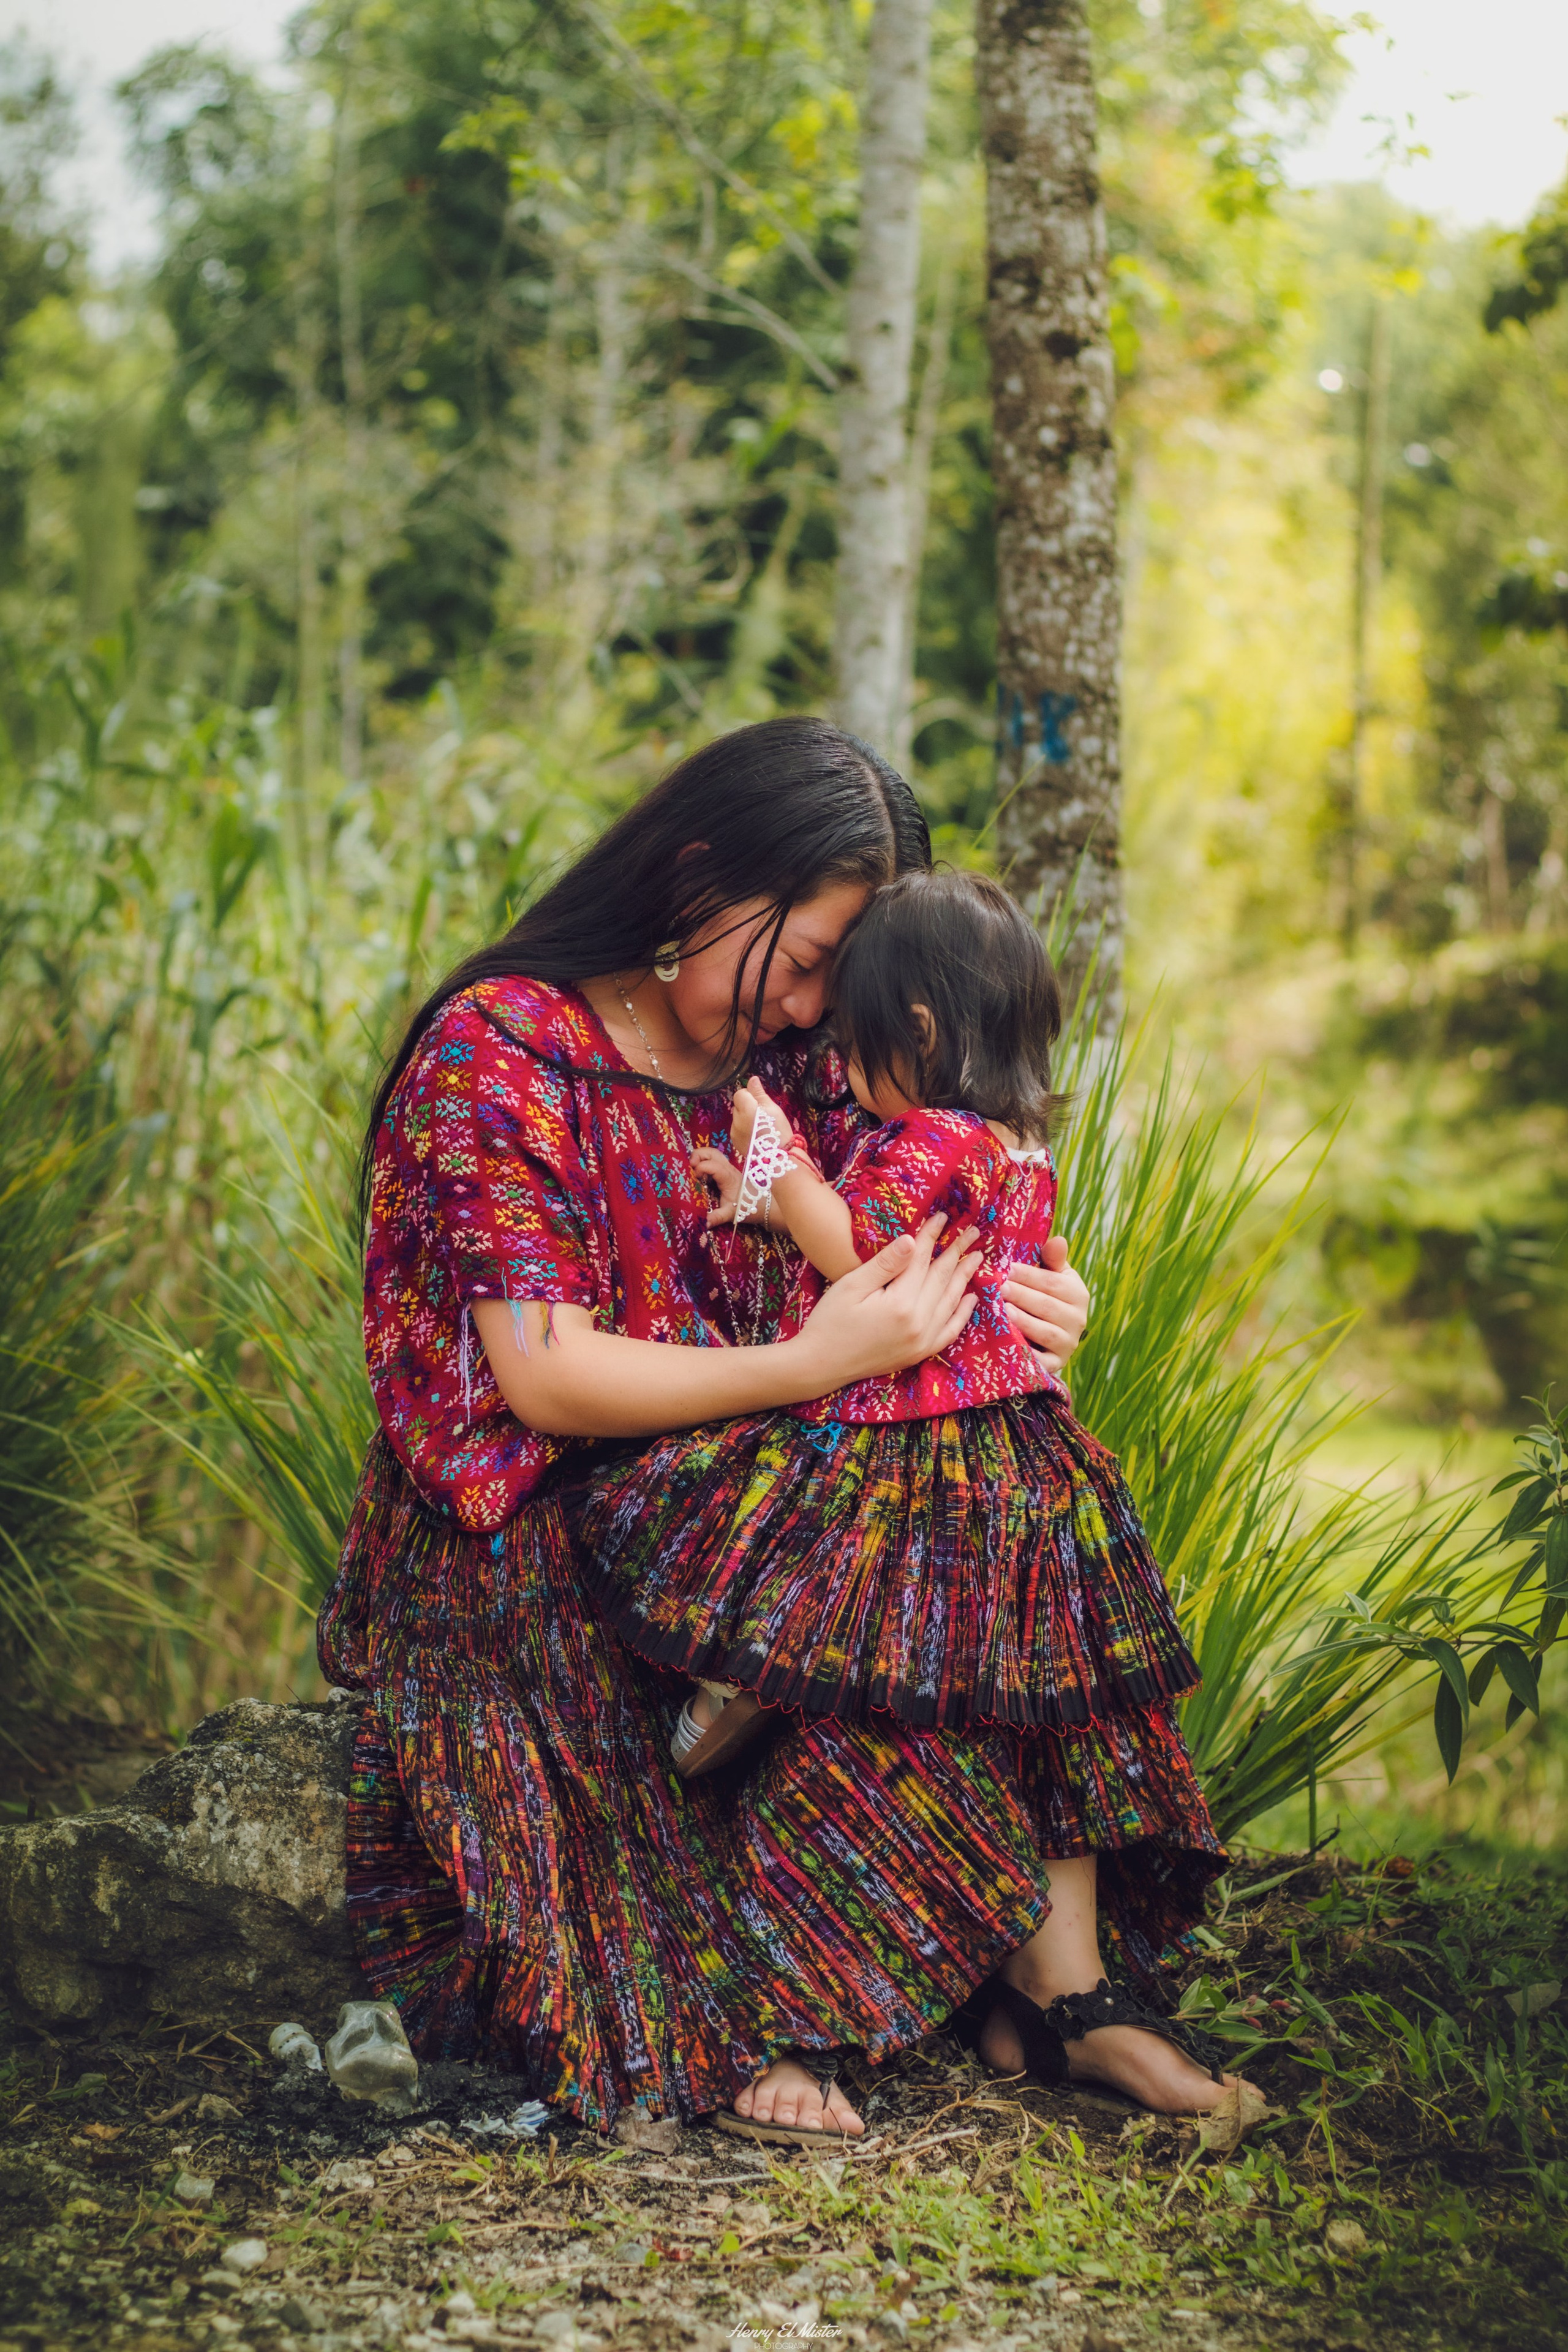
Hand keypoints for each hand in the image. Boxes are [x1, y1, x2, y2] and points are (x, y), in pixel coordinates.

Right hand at [691, 1145, 741, 1227]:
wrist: (762, 1204)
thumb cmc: (746, 1207)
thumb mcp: (730, 1214)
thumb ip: (716, 1218)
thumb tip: (703, 1223)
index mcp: (728, 1177)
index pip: (713, 1165)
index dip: (701, 1167)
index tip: (695, 1178)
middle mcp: (727, 1169)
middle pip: (711, 1152)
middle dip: (697, 1155)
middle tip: (690, 1167)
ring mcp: (727, 1168)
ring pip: (712, 1153)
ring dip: (700, 1158)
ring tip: (693, 1170)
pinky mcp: (725, 1170)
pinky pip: (713, 1160)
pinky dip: (704, 1162)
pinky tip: (699, 1175)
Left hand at [730, 1075, 786, 1158]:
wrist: (777, 1158)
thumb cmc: (778, 1131)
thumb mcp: (772, 1108)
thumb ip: (759, 1093)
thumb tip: (752, 1079)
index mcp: (745, 1108)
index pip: (740, 1093)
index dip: (751, 1096)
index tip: (762, 1104)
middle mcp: (736, 1119)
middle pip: (738, 1106)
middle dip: (748, 1108)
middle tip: (764, 1116)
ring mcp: (734, 1131)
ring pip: (738, 1118)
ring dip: (746, 1119)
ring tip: (761, 1128)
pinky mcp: (735, 1141)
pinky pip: (738, 1129)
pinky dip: (745, 1130)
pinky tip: (757, 1136)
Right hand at [793, 1214, 980, 1388]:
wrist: (821, 1365)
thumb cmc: (830, 1321)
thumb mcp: (852, 1286)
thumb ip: (885, 1264)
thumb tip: (912, 1240)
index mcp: (900, 1303)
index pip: (921, 1260)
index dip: (932, 1236)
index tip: (942, 1217)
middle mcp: (918, 1323)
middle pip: (942, 1278)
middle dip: (957, 1252)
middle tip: (972, 1232)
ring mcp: (922, 1341)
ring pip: (950, 1302)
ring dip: (964, 1277)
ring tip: (976, 1257)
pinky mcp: (920, 1353)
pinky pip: (950, 1331)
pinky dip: (963, 1314)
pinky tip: (970, 1298)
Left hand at [1002, 1234, 1088, 1374]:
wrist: (1051, 1337)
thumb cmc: (1046, 1297)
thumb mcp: (1053, 1277)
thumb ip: (1053, 1259)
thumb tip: (1058, 1240)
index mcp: (1078, 1294)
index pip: (1053, 1283)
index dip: (1030, 1275)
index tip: (1009, 1268)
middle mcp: (1078, 1320)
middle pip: (1047, 1306)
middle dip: (1022, 1296)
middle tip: (999, 1287)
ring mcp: (1068, 1344)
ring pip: (1045, 1332)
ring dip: (1023, 1321)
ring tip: (1003, 1310)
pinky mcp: (1057, 1364)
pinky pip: (1042, 1359)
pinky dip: (1026, 1352)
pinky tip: (1009, 1341)